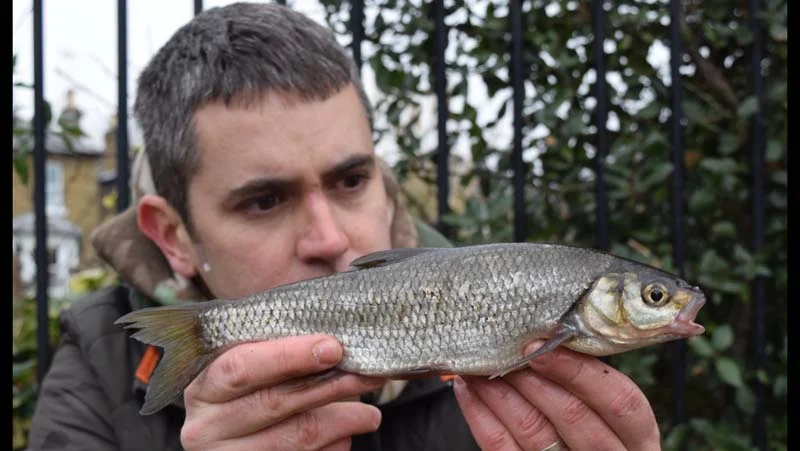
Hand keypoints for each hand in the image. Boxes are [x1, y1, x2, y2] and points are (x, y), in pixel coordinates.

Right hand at [180, 335, 385, 450]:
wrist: (219, 441)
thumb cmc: (244, 391)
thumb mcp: (245, 366)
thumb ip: (276, 351)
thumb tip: (332, 343)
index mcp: (202, 387)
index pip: (241, 367)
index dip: (287, 356)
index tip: (333, 347)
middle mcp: (206, 427)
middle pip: (274, 403)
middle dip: (330, 386)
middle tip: (370, 375)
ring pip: (295, 437)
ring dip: (342, 422)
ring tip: (370, 413)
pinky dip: (331, 447)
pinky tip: (345, 435)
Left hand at [453, 341, 660, 450]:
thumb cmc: (592, 434)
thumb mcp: (606, 415)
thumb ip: (588, 387)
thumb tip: (547, 337)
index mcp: (636, 439)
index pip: (621, 401)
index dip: (581, 372)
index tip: (544, 347)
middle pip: (573, 414)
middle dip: (533, 378)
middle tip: (506, 350)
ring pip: (533, 430)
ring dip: (501, 392)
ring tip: (481, 365)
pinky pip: (501, 449)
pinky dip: (481, 416)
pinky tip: (469, 392)